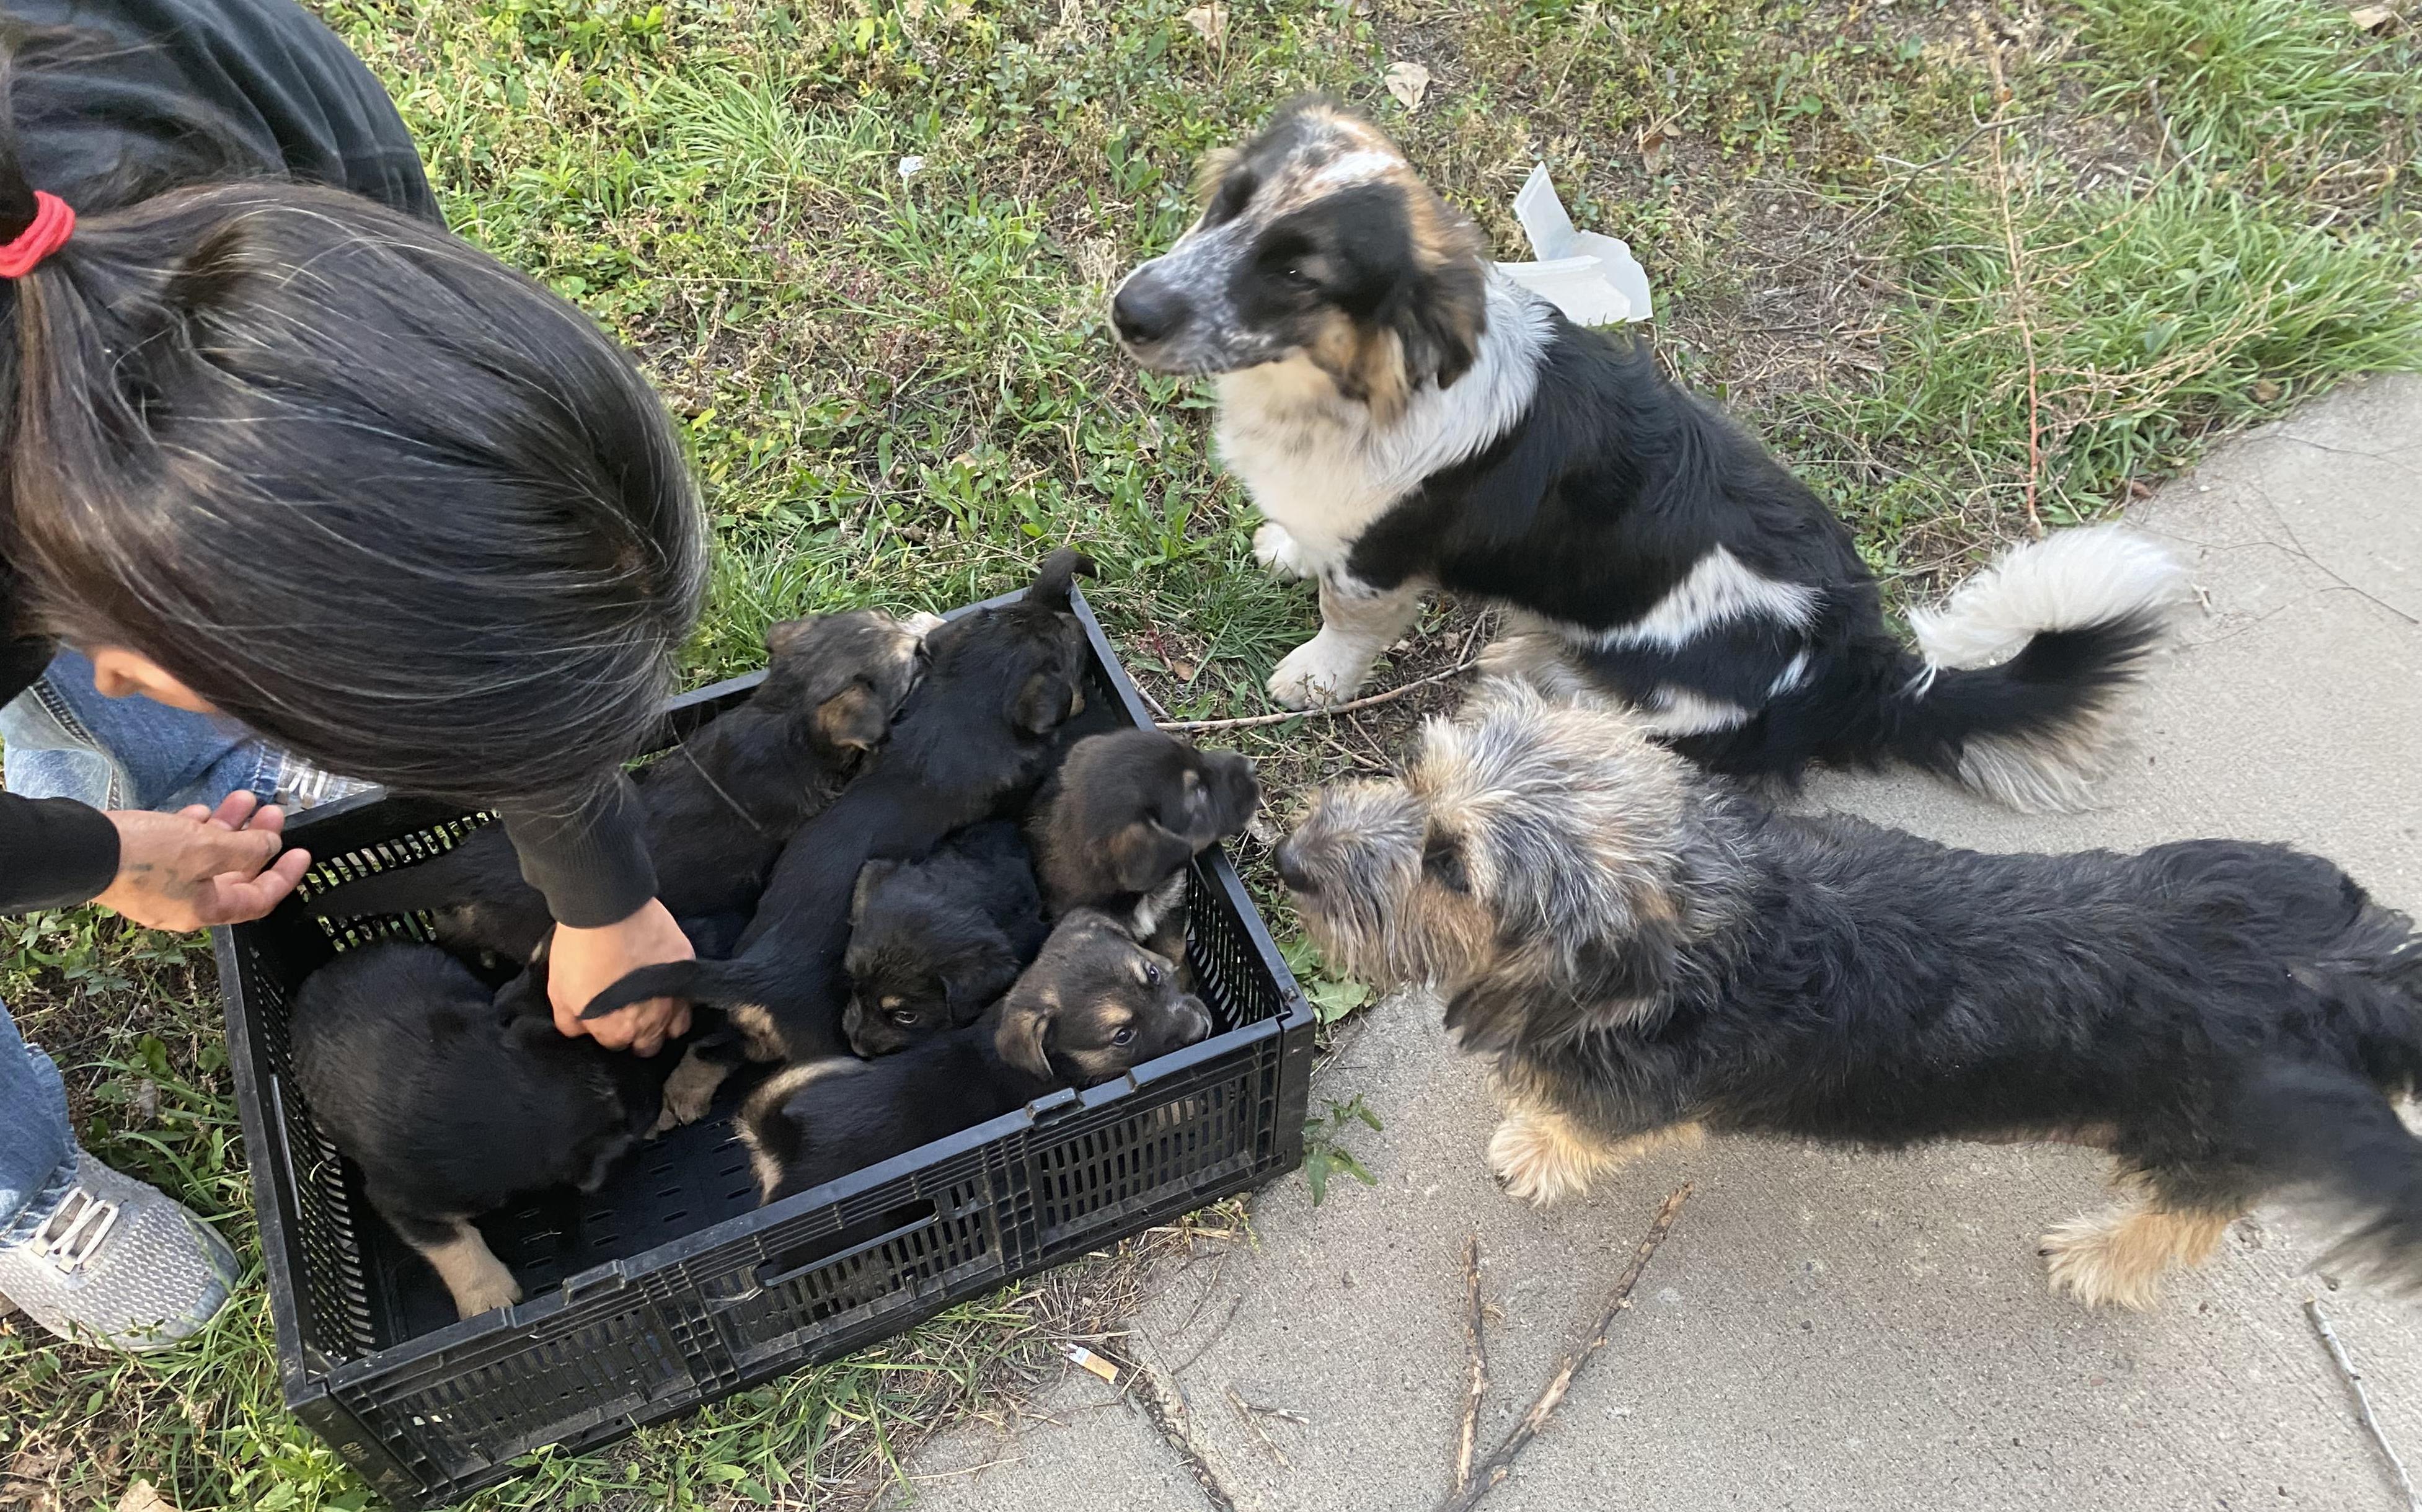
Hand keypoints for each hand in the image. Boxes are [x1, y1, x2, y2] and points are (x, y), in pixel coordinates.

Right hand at [96, 792, 310, 929]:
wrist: (79, 849)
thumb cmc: (146, 854)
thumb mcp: (207, 849)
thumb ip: (244, 849)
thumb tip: (268, 847)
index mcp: (203, 910)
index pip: (257, 900)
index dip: (284, 877)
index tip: (301, 852)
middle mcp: (183, 903)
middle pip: (233, 874)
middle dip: (256, 842)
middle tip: (273, 813)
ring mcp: (160, 885)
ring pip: (206, 856)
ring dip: (228, 828)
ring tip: (244, 798)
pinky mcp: (141, 866)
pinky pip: (178, 849)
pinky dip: (194, 830)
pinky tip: (201, 810)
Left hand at [548, 898, 692, 1054]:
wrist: (606, 908)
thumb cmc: (579, 952)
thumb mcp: (559, 992)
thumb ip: (571, 1022)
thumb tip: (582, 1032)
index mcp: (619, 1031)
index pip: (617, 1045)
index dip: (608, 1032)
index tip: (604, 1017)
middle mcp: (652, 1021)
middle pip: (651, 1045)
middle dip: (640, 1037)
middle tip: (628, 1015)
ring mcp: (675, 995)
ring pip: (678, 1026)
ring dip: (666, 1022)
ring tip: (652, 1006)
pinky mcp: (687, 966)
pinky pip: (688, 991)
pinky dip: (679, 993)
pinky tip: (665, 982)